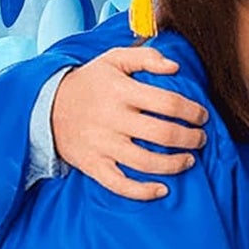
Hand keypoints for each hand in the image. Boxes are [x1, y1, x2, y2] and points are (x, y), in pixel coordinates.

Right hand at [52, 46, 208, 199]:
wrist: (46, 106)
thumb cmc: (90, 81)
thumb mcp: (114, 59)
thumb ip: (146, 57)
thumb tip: (175, 67)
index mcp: (121, 91)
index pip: (167, 103)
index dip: (191, 111)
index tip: (202, 116)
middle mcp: (112, 119)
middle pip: (161, 134)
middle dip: (189, 138)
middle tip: (201, 138)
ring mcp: (101, 145)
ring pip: (145, 162)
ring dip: (174, 164)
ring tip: (189, 160)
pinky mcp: (92, 165)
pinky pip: (119, 185)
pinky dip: (142, 191)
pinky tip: (162, 189)